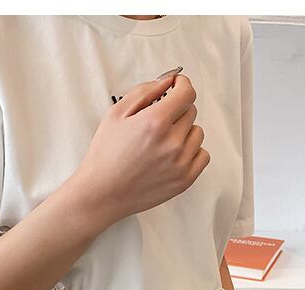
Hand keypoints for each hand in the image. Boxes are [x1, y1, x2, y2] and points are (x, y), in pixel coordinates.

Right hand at [73, 72, 207, 226]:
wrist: (102, 193)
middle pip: (190, 112)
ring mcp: (180, 163)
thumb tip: (167, 81)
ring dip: (184, 132)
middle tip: (158, 122)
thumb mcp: (116, 114)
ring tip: (163, 141)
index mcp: (155, 122)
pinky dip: (192, 151)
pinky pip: (202, 156)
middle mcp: (172, 143)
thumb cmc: (105, 155)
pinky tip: (174, 154)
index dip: (182, 85)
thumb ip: (144, 92)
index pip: (187, 93)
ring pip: (197, 133)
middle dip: (176, 111)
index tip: (176, 87)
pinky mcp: (184, 181)